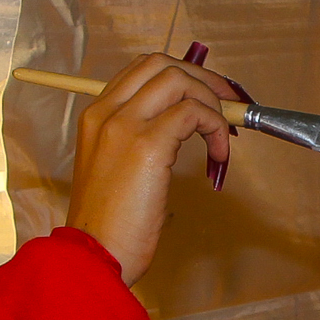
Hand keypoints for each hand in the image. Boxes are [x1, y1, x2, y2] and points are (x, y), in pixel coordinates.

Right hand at [66, 53, 242, 285]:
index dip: (181, 76)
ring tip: (222, 138)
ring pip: (179, 81)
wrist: (92, 255)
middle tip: (226, 105)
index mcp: (95, 116)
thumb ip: (137, 141)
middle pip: (161, 64)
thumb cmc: (108, 226)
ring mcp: (124, 125)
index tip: (205, 97)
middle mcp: (106, 112)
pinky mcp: (147, 145)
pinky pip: (194, 113)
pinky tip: (218, 158)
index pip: (141, 70)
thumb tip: (184, 125)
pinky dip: (215, 128)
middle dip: (202, 78)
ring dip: (212, 103)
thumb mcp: (114, 170)